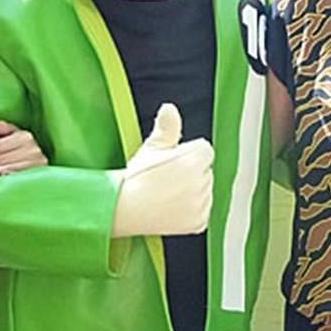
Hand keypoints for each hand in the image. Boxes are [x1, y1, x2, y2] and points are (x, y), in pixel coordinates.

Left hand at [0, 120, 47, 179]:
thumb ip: (3, 129)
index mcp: (24, 137)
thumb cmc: (26, 149)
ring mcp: (34, 165)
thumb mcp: (17, 135)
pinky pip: (14, 179)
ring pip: (5, 169)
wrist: (46, 165)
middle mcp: (31, 150)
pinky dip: (0, 180)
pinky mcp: (36, 177)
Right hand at [111, 103, 213, 237]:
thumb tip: (170, 108)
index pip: (204, 150)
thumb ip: (167, 126)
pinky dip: (192, 210)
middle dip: (191, 172)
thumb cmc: (136, 177)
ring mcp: (201, 205)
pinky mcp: (199, 222)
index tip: (170, 162)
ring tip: (167, 192)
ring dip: (193, 190)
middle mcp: (201, 183)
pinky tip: (172, 206)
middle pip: (206, 170)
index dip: (186, 154)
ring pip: (205, 190)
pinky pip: (203, 210)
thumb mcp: (152, 147)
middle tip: (166, 178)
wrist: (124, 208)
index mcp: (193, 160)